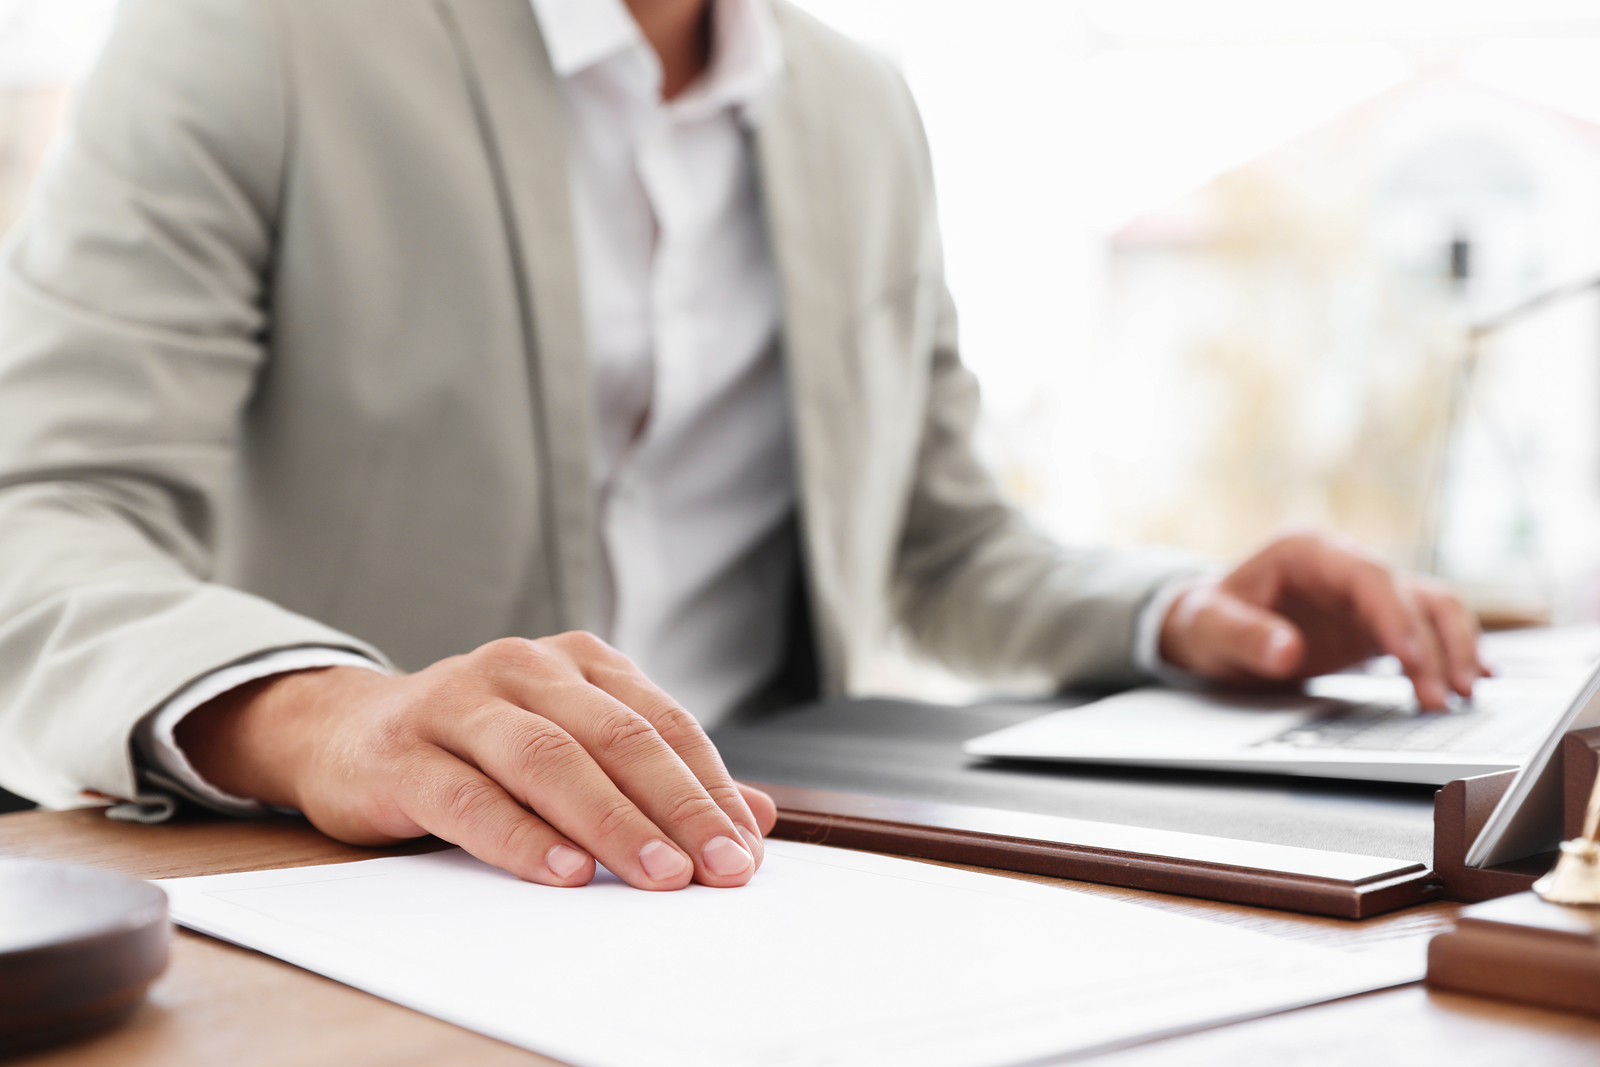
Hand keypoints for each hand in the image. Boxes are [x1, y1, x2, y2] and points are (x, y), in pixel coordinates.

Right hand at [176, 633, 778, 889]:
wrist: (346, 732)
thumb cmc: (477, 746)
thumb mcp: (572, 746)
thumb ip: (658, 776)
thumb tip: (757, 817)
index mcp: (575, 661)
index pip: (660, 722)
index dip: (709, 785)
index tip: (746, 845)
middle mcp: (521, 668)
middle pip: (616, 737)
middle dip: (677, 806)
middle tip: (719, 866)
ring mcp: (459, 702)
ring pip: (549, 760)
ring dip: (611, 822)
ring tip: (657, 874)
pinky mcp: (404, 754)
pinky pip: (469, 797)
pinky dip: (521, 836)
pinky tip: (563, 873)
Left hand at [1158, 532, 1488, 709]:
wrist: (1209, 626)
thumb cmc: (1208, 620)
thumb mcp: (1209, 628)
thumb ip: (1244, 637)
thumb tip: (1286, 652)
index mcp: (1306, 551)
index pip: (1367, 576)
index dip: (1396, 616)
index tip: (1413, 660)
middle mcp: (1344, 564)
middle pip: (1408, 594)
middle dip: (1433, 645)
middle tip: (1445, 697)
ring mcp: (1364, 593)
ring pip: (1430, 608)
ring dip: (1453, 648)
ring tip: (1465, 694)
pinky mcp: (1374, 621)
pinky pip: (1425, 629)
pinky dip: (1450, 652)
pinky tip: (1474, 680)